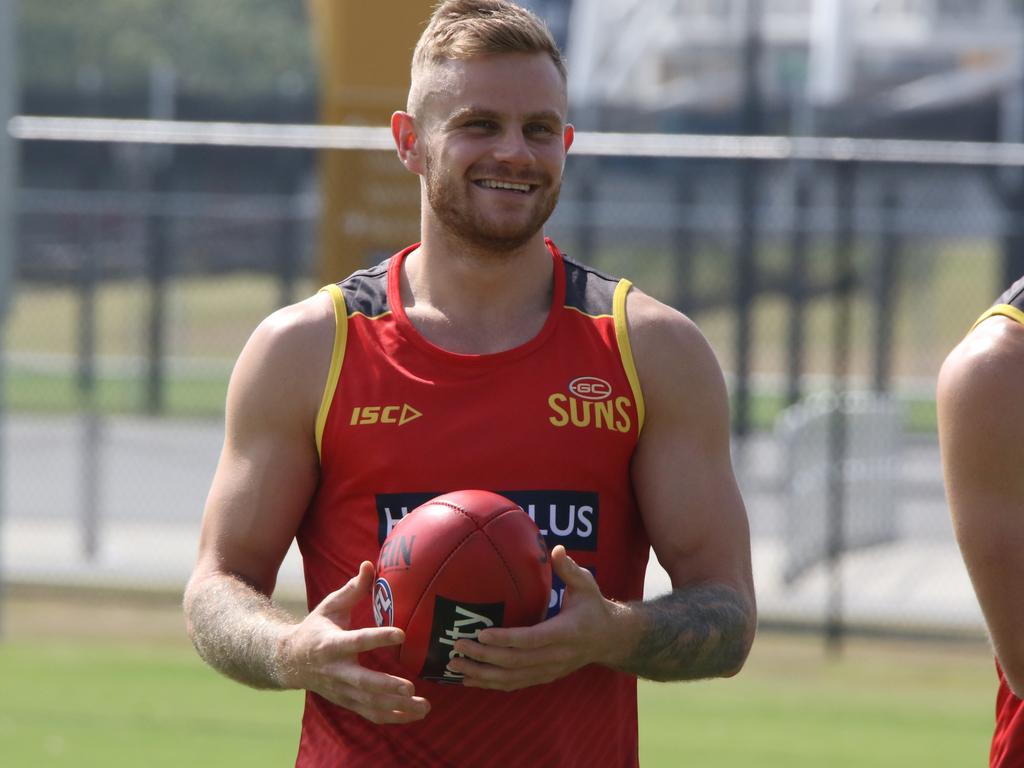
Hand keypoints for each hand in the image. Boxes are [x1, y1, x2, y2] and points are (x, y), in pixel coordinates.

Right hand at [277, 561, 429, 722]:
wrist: (289, 662)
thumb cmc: (315, 629)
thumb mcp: (330, 606)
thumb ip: (353, 589)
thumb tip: (369, 564)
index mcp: (331, 644)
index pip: (358, 641)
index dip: (378, 638)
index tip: (401, 634)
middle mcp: (335, 671)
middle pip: (362, 682)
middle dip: (386, 687)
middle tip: (410, 687)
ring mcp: (340, 690)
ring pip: (369, 703)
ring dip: (396, 707)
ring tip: (424, 706)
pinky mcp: (346, 702)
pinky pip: (370, 713)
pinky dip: (392, 717)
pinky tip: (413, 715)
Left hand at [446, 546, 628, 690]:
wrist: (610, 640)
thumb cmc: (593, 607)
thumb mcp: (587, 585)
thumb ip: (570, 569)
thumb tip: (556, 549)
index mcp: (566, 633)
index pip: (532, 639)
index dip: (506, 640)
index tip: (482, 634)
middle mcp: (556, 656)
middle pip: (515, 662)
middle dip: (484, 657)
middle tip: (457, 646)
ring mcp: (549, 670)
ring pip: (511, 678)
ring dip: (481, 674)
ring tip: (454, 665)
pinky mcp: (543, 677)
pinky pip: (514, 684)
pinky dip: (490, 683)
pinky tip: (468, 679)